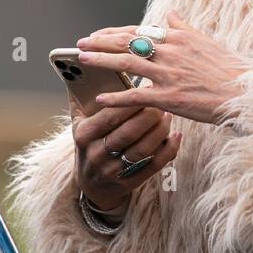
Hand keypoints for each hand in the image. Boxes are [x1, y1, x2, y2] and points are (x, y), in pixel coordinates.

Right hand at [69, 92, 181, 214]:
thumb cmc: (89, 144)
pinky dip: (168, 150)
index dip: (129, 102)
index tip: (145, 88)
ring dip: (160, 130)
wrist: (91, 185)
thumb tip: (77, 67)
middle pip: (128, 132)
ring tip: (168, 114)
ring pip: (142, 149)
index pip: (109, 116)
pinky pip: (153, 166)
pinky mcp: (129, 183)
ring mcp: (113, 171)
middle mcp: (96, 154)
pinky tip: (176, 135)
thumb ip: (79, 98)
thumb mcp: (78, 124)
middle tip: (162, 100)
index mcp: (83, 135)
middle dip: (148, 115)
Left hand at [75, 10, 249, 125]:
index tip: (97, 34)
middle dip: (100, 42)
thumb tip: (170, 13)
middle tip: (81, 44)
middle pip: (126, 43)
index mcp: (177, 38)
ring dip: (101, 61)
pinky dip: (116, 97)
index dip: (114, 33)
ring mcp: (168, 74)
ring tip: (83, 59)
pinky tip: (101, 98)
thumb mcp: (206, 41)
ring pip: (126, 64)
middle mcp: (170, 52)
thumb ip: (184, 28)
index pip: (137, 32)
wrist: (244, 93)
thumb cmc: (228, 69)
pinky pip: (136, 96)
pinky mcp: (170, 97)